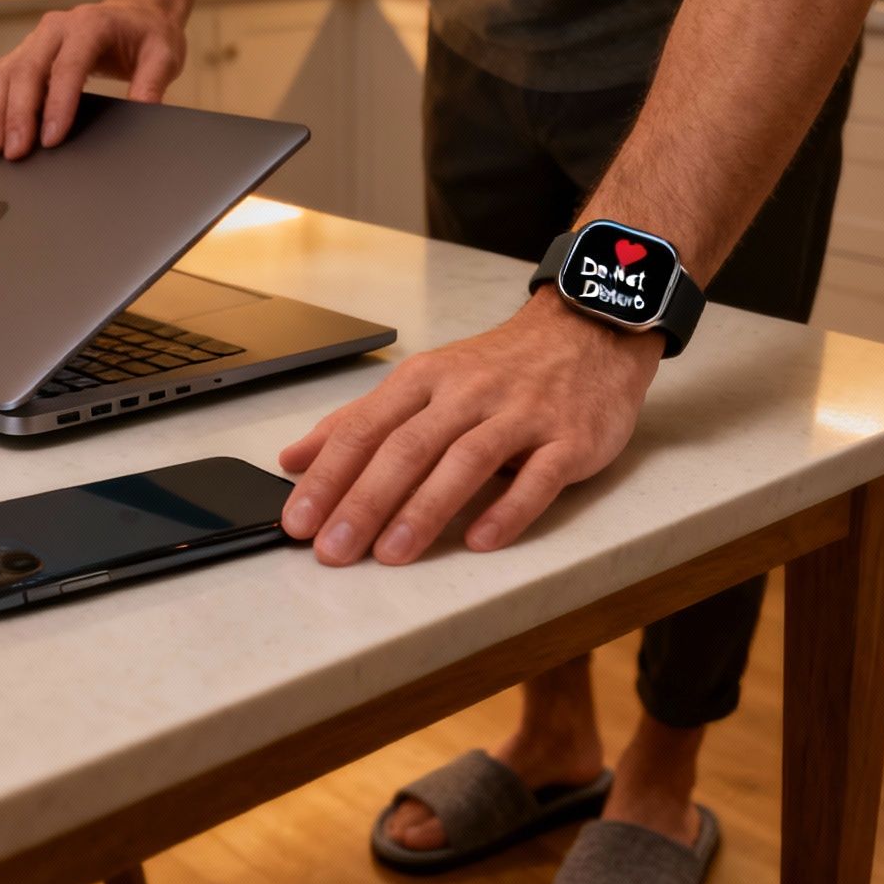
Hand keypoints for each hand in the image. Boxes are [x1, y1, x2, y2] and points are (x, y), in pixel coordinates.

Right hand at [0, 0, 185, 158]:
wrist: (134, 13)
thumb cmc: (148, 36)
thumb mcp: (164, 56)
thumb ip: (152, 84)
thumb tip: (143, 115)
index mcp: (90, 25)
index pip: (68, 67)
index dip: (57, 104)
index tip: (51, 139)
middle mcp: (56, 27)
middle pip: (27, 70)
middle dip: (18, 115)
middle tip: (15, 153)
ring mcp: (36, 38)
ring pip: (4, 72)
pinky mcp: (26, 51)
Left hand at [279, 289, 663, 565]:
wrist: (589, 330)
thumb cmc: (501, 368)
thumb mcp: (424, 382)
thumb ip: (360, 421)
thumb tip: (294, 459)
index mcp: (426, 379)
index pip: (365, 429)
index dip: (327, 477)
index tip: (297, 521)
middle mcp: (469, 393)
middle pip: (407, 447)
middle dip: (364, 501)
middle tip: (332, 549)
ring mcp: (522, 415)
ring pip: (466, 461)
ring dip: (425, 509)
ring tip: (392, 552)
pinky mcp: (569, 439)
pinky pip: (538, 477)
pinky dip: (509, 509)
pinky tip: (481, 539)